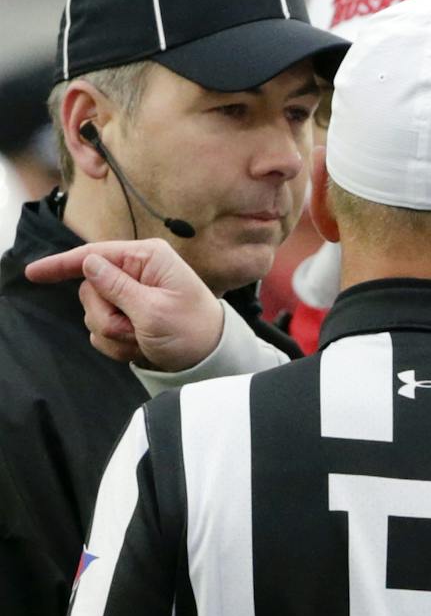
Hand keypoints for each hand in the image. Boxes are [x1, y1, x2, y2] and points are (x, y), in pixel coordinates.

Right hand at [25, 240, 224, 370]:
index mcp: (148, 258)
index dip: (62, 264)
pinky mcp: (129, 316)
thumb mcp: (153, 310)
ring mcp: (132, 295)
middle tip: (134, 330)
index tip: (34, 274)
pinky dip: (118, 344)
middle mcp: (138, 271)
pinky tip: (140, 347)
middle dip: (106, 316)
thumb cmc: (192, 332)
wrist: (210, 360)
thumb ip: (117, 287)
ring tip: (143, 339)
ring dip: (114, 334)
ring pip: (93, 314)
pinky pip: (102, 331)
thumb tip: (89, 262)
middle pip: (90, 290)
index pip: (95, 255)